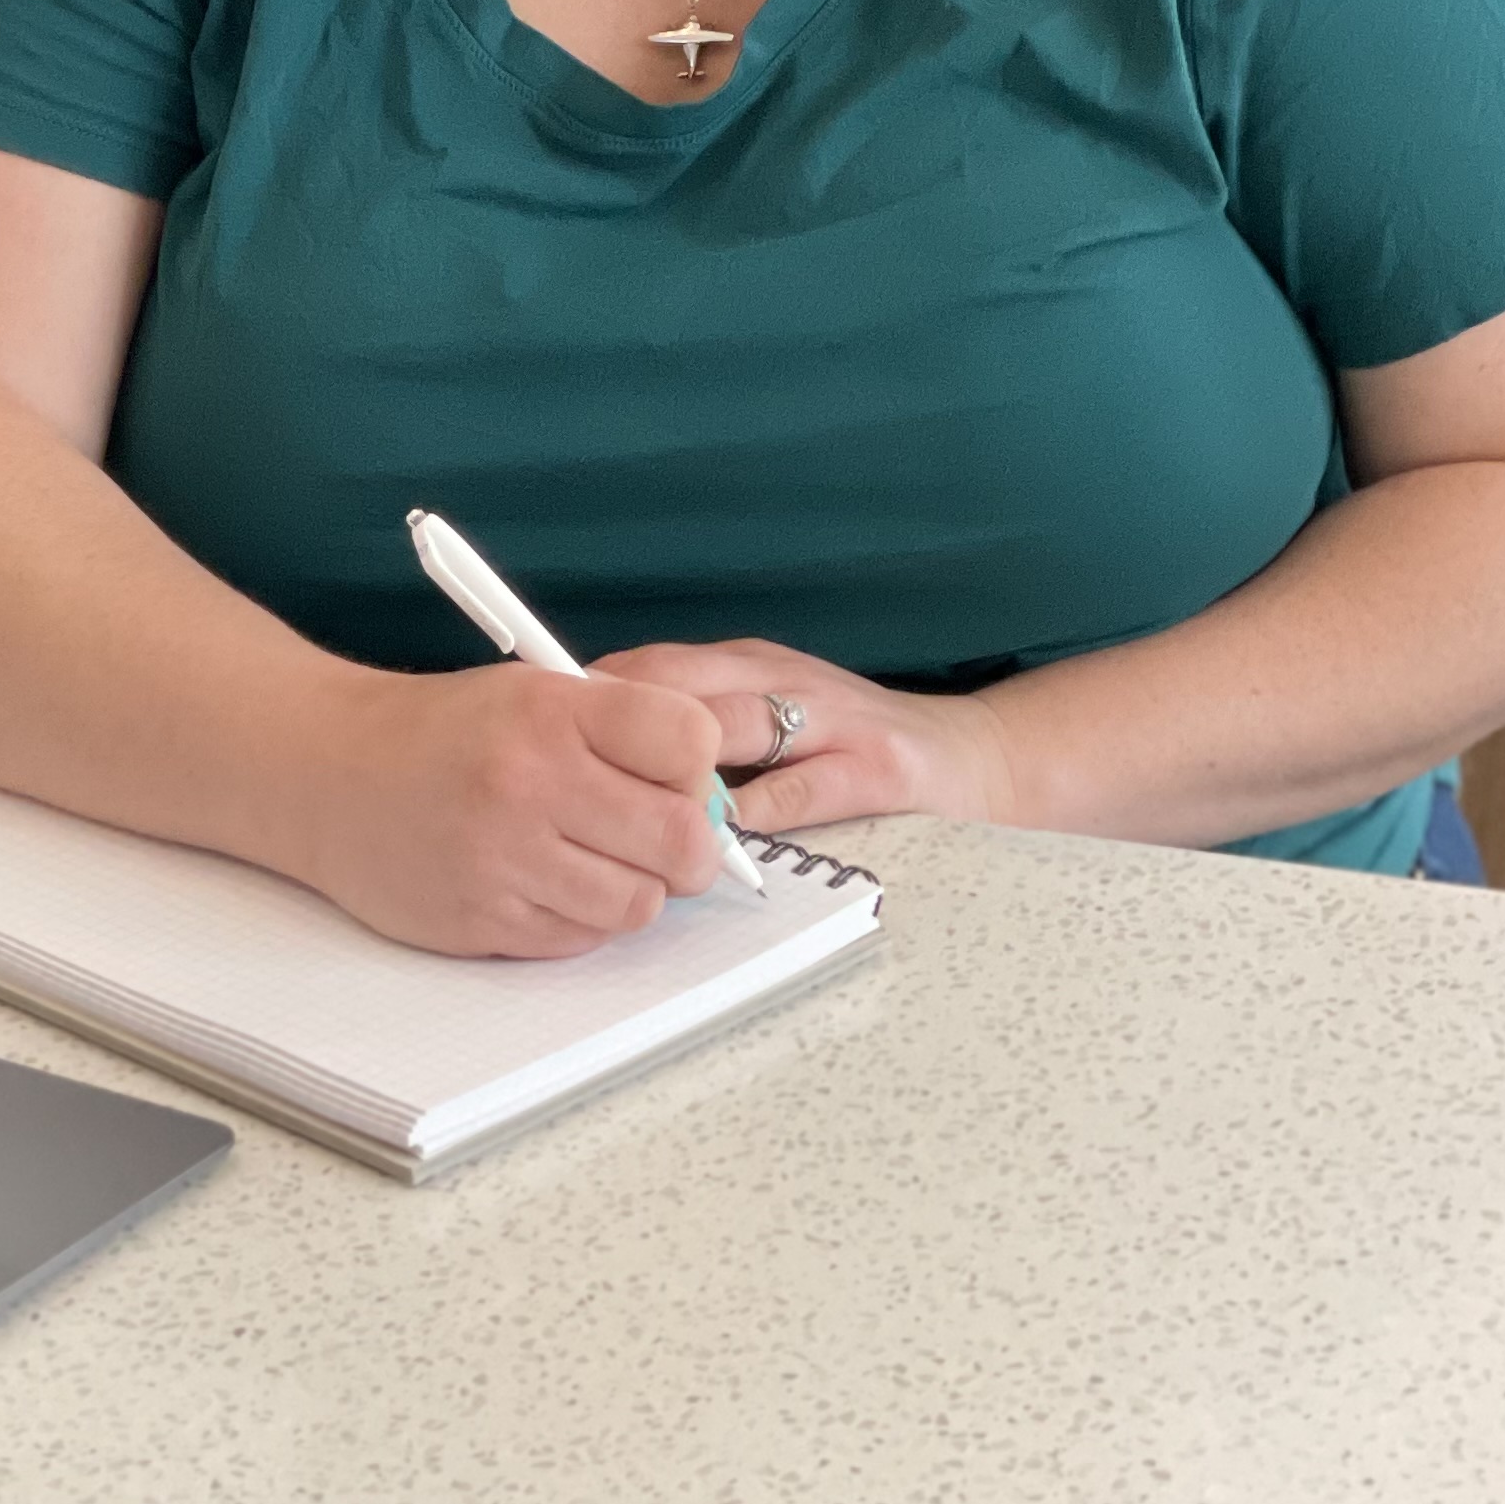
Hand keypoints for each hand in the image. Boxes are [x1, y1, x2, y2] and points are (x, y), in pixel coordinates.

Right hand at [282, 661, 733, 957]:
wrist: (324, 772)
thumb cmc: (438, 733)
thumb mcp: (527, 694)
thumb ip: (617, 734)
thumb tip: (707, 800)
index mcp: (550, 711)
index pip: (689, 741)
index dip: (695, 767)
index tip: (674, 776)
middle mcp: (530, 783)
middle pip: (682, 838)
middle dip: (688, 848)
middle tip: (662, 840)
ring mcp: (504, 859)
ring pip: (638, 904)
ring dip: (631, 888)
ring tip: (590, 860)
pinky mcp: (482, 922)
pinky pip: (580, 939)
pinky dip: (579, 919)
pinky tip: (542, 883)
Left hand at [590, 638, 1022, 832]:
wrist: (972, 759)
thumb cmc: (846, 745)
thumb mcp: (764, 719)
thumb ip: (690, 728)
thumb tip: (585, 746)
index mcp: (746, 666)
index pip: (649, 667)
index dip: (586, 697)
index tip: (533, 726)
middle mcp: (783, 679)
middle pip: (678, 687)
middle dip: (614, 727)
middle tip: (561, 769)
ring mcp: (833, 718)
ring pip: (735, 726)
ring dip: (676, 770)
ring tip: (626, 805)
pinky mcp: (877, 766)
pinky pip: (802, 788)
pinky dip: (754, 813)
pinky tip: (719, 837)